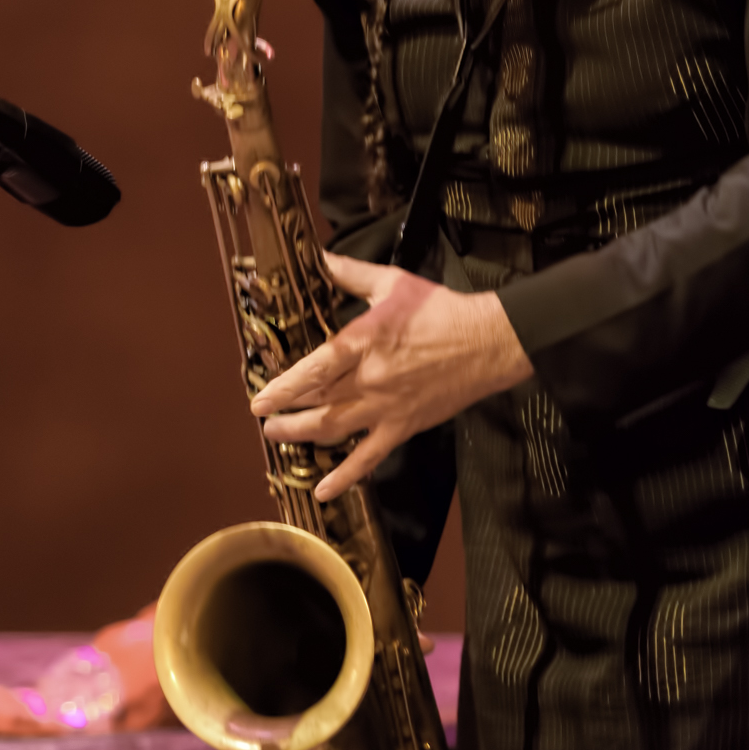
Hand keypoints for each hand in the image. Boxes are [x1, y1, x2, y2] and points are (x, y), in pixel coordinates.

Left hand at [252, 254, 530, 499]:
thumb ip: (351, 274)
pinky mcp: (403, 426)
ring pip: (333, 430)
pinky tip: (323, 491)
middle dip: (285, 414)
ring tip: (278, 437)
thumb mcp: (393, 283)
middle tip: (264, 419)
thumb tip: (319, 258)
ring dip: (301, 437)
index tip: (260, 399)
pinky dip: (345, 477)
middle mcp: (370, 379)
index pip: (314, 370)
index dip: (283, 388)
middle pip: (316, 402)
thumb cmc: (442, 310)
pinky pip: (369, 457)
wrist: (488, 342)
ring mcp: (386, 407)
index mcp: (364, 342)